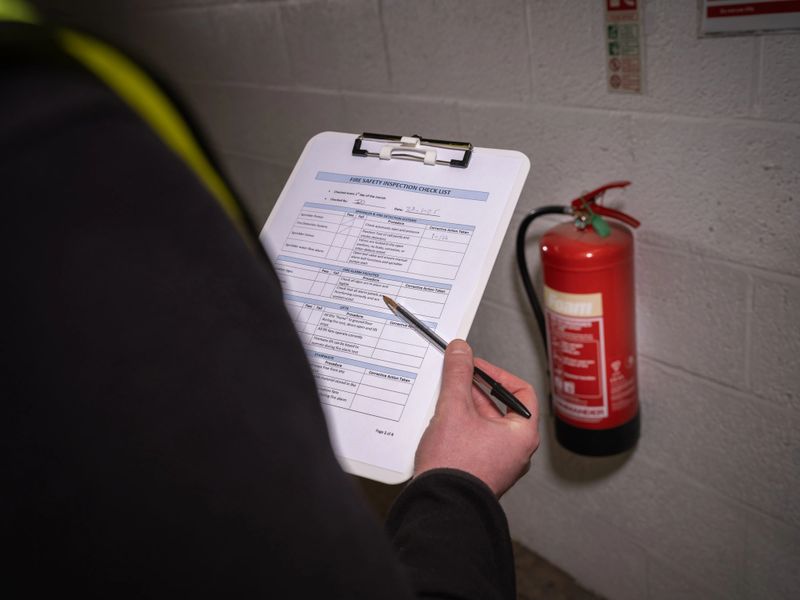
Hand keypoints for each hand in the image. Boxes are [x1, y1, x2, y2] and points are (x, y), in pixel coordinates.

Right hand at [414, 340, 539, 496]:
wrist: (441, 506)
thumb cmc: (457, 468)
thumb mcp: (455, 409)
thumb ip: (458, 375)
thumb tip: (461, 352)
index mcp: (522, 434)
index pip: (521, 392)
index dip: (497, 374)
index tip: (477, 367)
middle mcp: (516, 451)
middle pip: (500, 407)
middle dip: (476, 390)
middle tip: (458, 377)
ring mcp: (499, 463)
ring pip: (486, 424)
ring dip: (466, 408)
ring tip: (446, 399)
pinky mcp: (481, 471)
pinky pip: (476, 440)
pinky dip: (462, 427)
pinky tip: (443, 424)